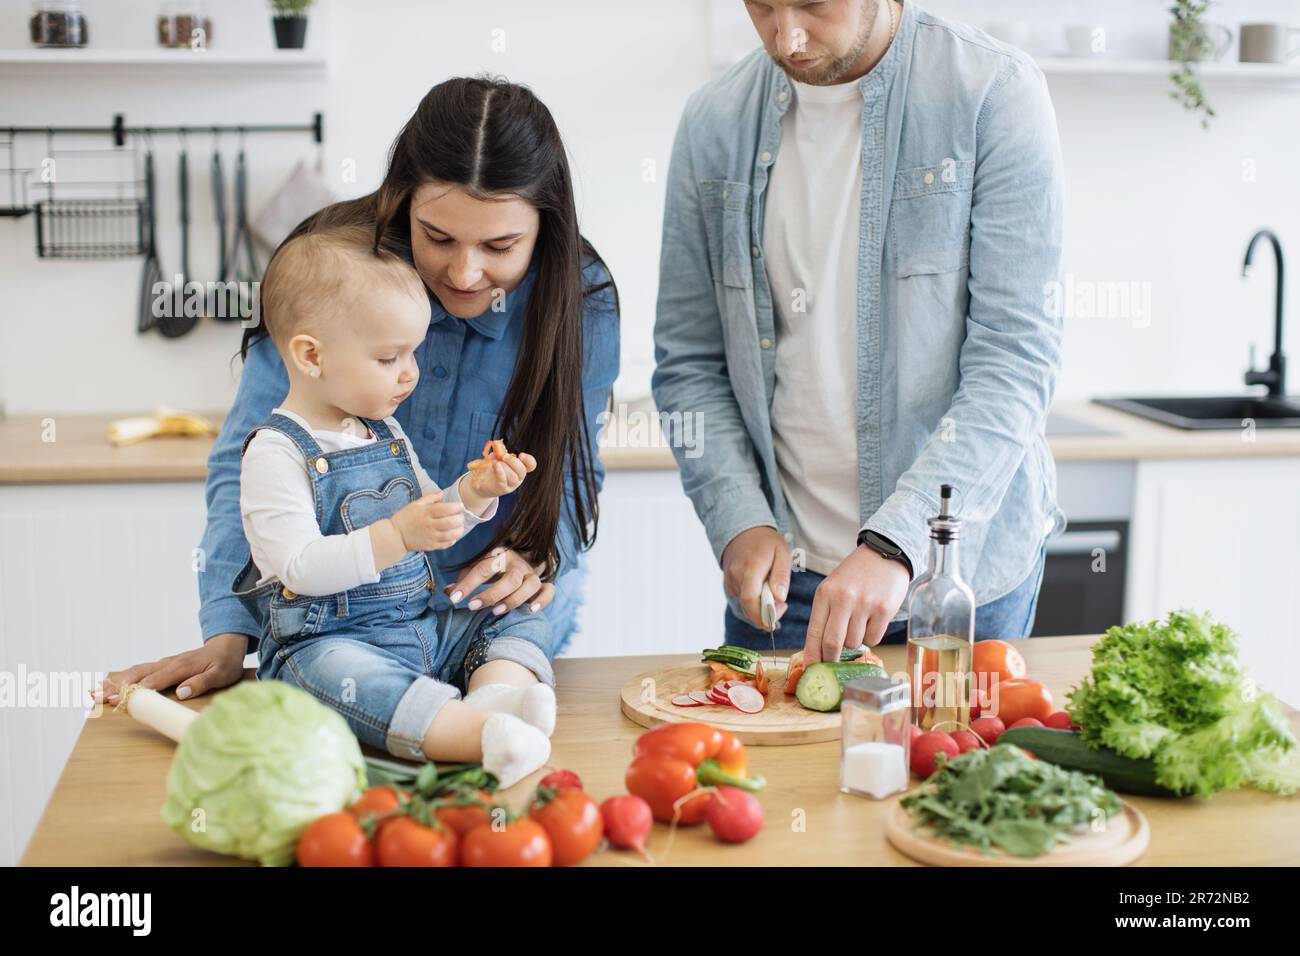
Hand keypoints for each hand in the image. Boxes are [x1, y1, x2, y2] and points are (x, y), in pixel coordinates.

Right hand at [91, 632, 247, 704]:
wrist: (226, 645)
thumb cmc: (224, 662)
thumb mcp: (221, 674)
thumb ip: (202, 682)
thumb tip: (182, 692)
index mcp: (180, 667)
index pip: (153, 681)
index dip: (135, 691)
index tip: (117, 699)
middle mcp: (167, 664)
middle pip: (137, 675)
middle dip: (115, 686)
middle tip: (94, 697)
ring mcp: (162, 664)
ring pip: (134, 672)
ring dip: (113, 682)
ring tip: (92, 692)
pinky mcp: (161, 666)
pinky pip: (138, 671)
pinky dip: (122, 678)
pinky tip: (108, 685)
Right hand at [392, 490, 464, 551]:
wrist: (395, 536)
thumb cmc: (405, 518)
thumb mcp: (415, 504)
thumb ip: (430, 498)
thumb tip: (442, 493)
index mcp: (426, 512)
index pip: (446, 509)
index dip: (457, 507)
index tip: (460, 506)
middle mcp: (430, 525)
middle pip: (451, 522)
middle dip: (460, 518)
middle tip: (461, 516)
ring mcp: (431, 537)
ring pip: (451, 535)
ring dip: (459, 530)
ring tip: (460, 526)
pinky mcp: (431, 546)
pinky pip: (446, 544)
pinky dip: (453, 540)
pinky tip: (454, 535)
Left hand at [443, 546, 553, 615]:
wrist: (521, 556)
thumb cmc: (494, 567)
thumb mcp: (477, 568)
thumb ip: (464, 580)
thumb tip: (447, 592)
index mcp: (499, 556)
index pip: (483, 569)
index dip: (467, 584)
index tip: (454, 599)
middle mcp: (518, 564)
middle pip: (509, 579)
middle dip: (490, 594)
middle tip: (472, 606)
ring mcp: (532, 574)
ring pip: (530, 586)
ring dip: (513, 600)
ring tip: (496, 611)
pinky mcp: (542, 585)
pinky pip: (548, 591)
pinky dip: (542, 600)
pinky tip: (531, 610)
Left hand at [466, 451, 535, 499]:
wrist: (482, 482)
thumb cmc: (492, 468)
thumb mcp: (496, 457)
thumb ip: (499, 451)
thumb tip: (498, 444)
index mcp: (520, 468)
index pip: (531, 465)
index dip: (528, 460)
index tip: (521, 455)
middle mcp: (518, 477)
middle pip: (522, 471)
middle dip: (514, 462)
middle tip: (504, 456)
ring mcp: (511, 484)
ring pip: (513, 477)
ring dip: (505, 468)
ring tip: (496, 463)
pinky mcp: (502, 488)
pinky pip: (503, 481)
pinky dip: (500, 472)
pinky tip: (496, 466)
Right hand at [721, 526, 791, 630]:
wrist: (744, 531)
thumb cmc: (767, 542)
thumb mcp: (782, 553)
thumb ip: (781, 576)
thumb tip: (780, 598)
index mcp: (751, 566)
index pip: (750, 597)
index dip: (762, 614)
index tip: (776, 620)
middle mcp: (736, 574)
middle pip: (746, 606)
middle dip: (764, 616)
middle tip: (780, 610)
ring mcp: (730, 579)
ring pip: (744, 605)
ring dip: (760, 608)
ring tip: (774, 596)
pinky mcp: (728, 583)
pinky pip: (741, 600)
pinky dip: (753, 603)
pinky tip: (763, 593)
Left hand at [805, 546, 909, 662]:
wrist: (883, 554)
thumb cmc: (855, 575)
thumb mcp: (832, 588)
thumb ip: (825, 614)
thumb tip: (819, 649)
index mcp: (825, 594)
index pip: (814, 632)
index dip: (812, 654)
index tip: (811, 669)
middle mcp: (843, 599)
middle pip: (833, 643)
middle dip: (831, 658)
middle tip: (832, 663)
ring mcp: (864, 604)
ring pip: (854, 643)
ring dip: (854, 643)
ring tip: (858, 625)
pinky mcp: (884, 609)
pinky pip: (874, 639)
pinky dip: (871, 637)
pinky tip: (871, 622)